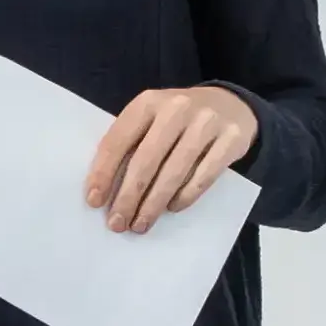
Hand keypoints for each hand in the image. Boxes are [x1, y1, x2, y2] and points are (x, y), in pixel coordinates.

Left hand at [86, 85, 258, 233]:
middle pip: (146, 159)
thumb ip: (132, 142)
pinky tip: (171, 209)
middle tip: (117, 223)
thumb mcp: (152, 117)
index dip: (103, 172)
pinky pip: (204, 176)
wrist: (231, 104)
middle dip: (129, 196)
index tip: (94, 202)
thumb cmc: (179, 119)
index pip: (119, 139)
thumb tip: (106, 189)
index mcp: (148, 101)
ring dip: (154, 204)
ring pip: (174, 172)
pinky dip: (185, 196)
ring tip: (141, 224)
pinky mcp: (231, 139)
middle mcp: (176, 108)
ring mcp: (206, 122)